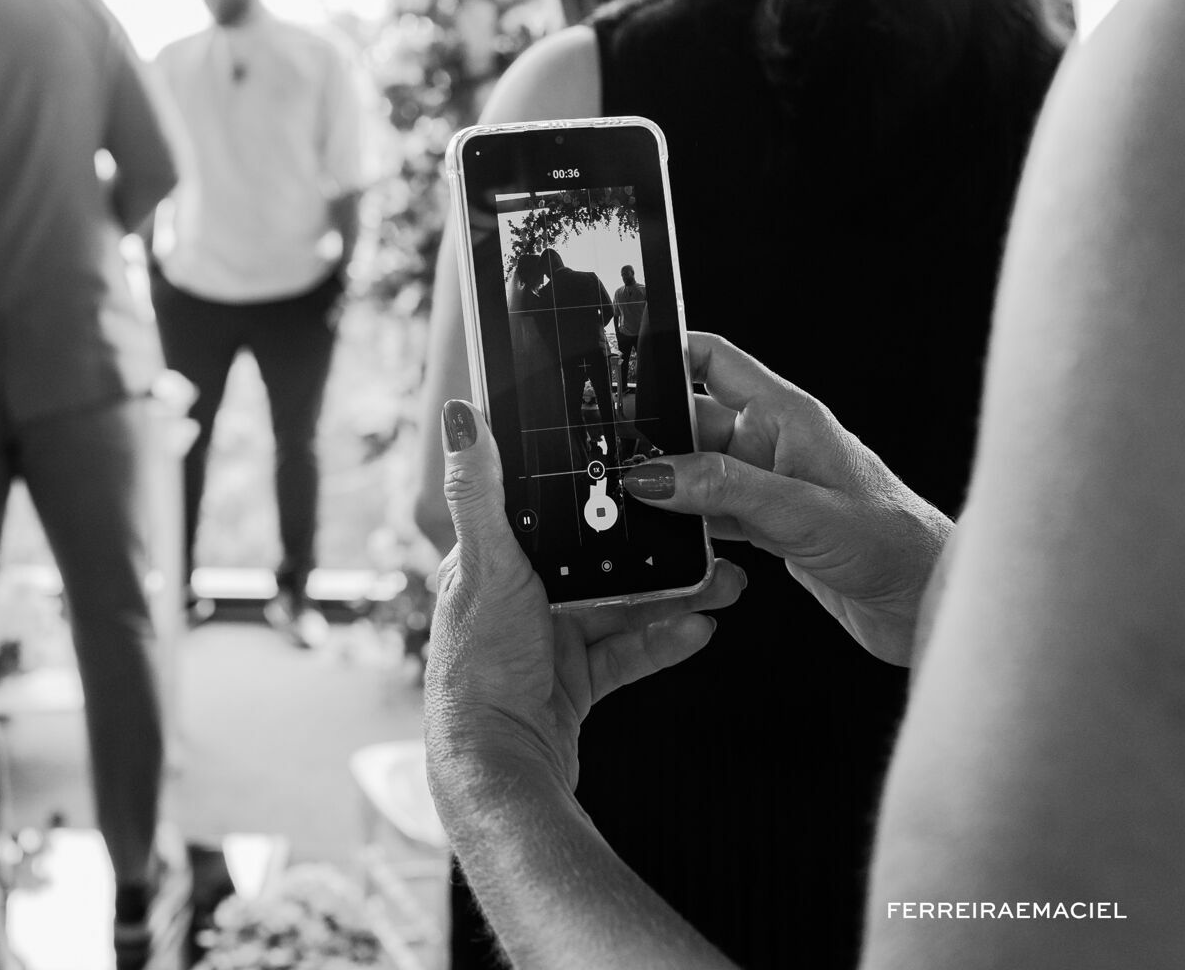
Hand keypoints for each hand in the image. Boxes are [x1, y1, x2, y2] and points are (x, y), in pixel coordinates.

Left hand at [425, 399, 745, 804]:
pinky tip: (701, 629)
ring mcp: (548, 642)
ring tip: (724, 584)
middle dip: (656, 549)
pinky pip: (628, 655)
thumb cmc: (477, 667)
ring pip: (623, 606)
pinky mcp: (574, 683)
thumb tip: (461, 416)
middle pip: (599, 560)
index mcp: (490, 561)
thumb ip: (481, 492)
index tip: (654, 479)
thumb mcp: (484, 565)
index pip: (551, 512)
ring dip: (673, 595)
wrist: (498, 767)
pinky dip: (663, 641)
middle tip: (710, 538)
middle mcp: (518, 596)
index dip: (602, 496)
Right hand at [617, 333, 951, 665]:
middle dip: (650, 436)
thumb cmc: (895, 543)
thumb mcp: (800, 510)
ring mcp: (766, 484)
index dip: (664, 351)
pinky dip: (684, 524)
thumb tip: (654, 475)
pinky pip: (706, 512)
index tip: (617, 362)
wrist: (928, 602)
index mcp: (786, 414)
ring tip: (630, 502)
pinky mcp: (765, 524)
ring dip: (666, 487)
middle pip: (689, 421)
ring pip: (693, 471)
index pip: (712, 360)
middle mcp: (772, 442)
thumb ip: (722, 489)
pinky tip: (668, 538)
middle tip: (609, 455)